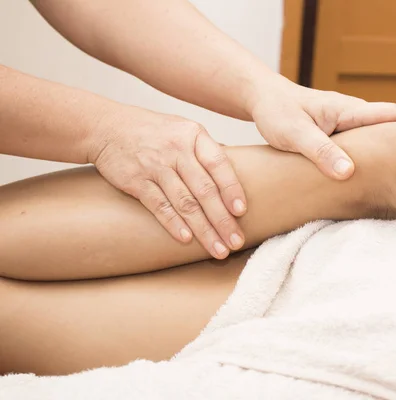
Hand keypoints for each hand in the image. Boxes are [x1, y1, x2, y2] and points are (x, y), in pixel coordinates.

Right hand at [88, 106, 245, 258]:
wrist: (104, 126)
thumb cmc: (152, 131)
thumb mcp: (183, 129)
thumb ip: (206, 151)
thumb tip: (238, 173)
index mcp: (194, 136)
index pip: (219, 164)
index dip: (232, 189)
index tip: (242, 211)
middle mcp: (177, 150)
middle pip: (205, 190)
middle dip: (223, 220)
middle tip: (236, 243)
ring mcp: (155, 166)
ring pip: (185, 203)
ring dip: (203, 230)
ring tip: (218, 249)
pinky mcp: (136, 181)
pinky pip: (159, 205)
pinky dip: (173, 223)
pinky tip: (187, 240)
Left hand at [251, 79, 395, 179]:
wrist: (264, 100)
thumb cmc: (276, 113)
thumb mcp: (293, 134)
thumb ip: (319, 151)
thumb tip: (347, 173)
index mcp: (348, 111)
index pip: (392, 115)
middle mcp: (354, 115)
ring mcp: (350, 123)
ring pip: (385, 134)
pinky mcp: (342, 133)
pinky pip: (371, 142)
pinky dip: (387, 150)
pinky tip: (394, 165)